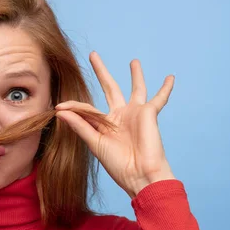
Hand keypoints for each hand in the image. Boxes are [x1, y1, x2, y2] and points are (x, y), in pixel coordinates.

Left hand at [55, 51, 175, 198]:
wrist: (140, 174)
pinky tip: (170, 77)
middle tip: (93, 55)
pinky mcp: (148, 113)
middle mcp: (120, 116)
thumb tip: (60, 110)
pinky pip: (159, 98)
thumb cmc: (117, 164)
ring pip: (135, 89)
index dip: (73, 107)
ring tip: (133, 61)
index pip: (87, 108)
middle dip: (102, 72)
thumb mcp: (94, 143)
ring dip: (135, 75)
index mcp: (105, 124)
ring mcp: (135, 113)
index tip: (59, 106)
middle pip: (110, 87)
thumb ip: (79, 125)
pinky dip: (165, 89)